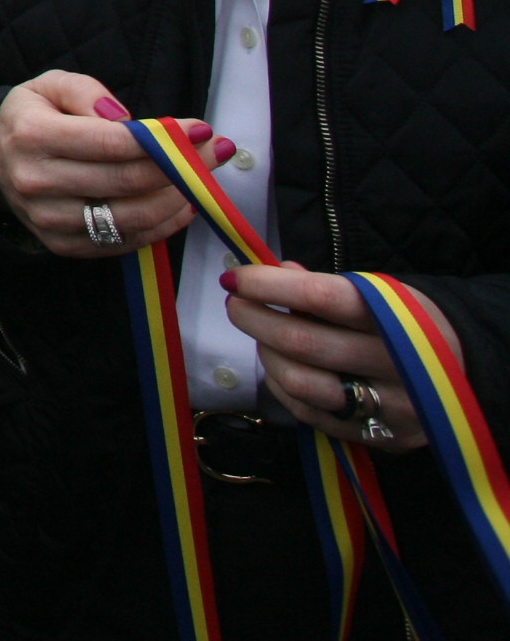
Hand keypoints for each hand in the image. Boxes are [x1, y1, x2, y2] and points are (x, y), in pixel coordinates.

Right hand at [0, 78, 217, 257]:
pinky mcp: (64, 245)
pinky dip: (163, 225)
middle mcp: (37, 182)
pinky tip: (180, 204)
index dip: (163, 138)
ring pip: (133, 217)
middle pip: (128, 181)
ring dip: (179, 199)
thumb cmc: (31, 118)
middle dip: (182, 166)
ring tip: (202, 179)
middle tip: (214, 151)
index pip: (112, 142)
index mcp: (32, 136)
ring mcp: (49, 220)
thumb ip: (85, 90)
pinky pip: (126, 241)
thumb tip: (125, 118)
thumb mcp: (48, 85)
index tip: (200, 129)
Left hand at [227, 263, 438, 453]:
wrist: (473, 374)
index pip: (320, 297)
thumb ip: (326, 286)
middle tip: (236, 304)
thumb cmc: (412, 324)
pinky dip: (284, 389)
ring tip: (262, 338)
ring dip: (266, 355)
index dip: (268, 285)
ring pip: (300, 383)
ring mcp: (390, 406)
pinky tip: (282, 370)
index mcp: (395, 317)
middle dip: (255, 319)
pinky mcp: (383, 437)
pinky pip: (312, 415)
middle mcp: (395, 364)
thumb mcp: (384, 294)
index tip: (235, 277)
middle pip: (301, 343)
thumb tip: (276, 271)